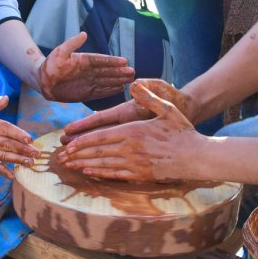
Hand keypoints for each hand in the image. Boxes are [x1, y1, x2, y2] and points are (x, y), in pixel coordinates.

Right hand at [0, 94, 34, 179]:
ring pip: (2, 156)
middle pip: (7, 145)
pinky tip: (12, 175)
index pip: (6, 129)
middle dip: (23, 150)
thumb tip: (7, 98)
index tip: (30, 139)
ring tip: (30, 163)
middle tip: (36, 154)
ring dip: (17, 161)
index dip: (18, 134)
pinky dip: (2, 172)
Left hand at [38, 31, 133, 102]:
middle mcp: (89, 71)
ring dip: (118, 81)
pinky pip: (100, 92)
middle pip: (107, 71)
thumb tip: (84, 34)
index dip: (112, 61)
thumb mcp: (60, 52)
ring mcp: (88, 82)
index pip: (101, 60)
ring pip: (106, 82)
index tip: (124, 61)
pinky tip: (119, 89)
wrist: (43, 80)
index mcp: (84, 60)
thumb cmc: (50, 64)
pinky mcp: (86, 93)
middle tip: (132, 72)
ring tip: (130, 80)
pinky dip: (109, 91)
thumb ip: (72, 44)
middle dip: (119, 72)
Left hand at [57, 80, 198, 181]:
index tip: (68, 143)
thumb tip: (134, 84)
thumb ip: (148, 97)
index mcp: (133, 130)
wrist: (196, 156)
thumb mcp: (167, 109)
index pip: (100, 136)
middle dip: (76, 154)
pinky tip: (89, 172)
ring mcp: (134, 164)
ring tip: (69, 166)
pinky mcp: (140, 175)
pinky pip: (114, 175)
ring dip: (84, 165)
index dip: (82, 140)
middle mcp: (130, 148)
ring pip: (103, 164)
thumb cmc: (182, 131)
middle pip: (97, 151)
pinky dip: (99, 173)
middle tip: (61, 157)